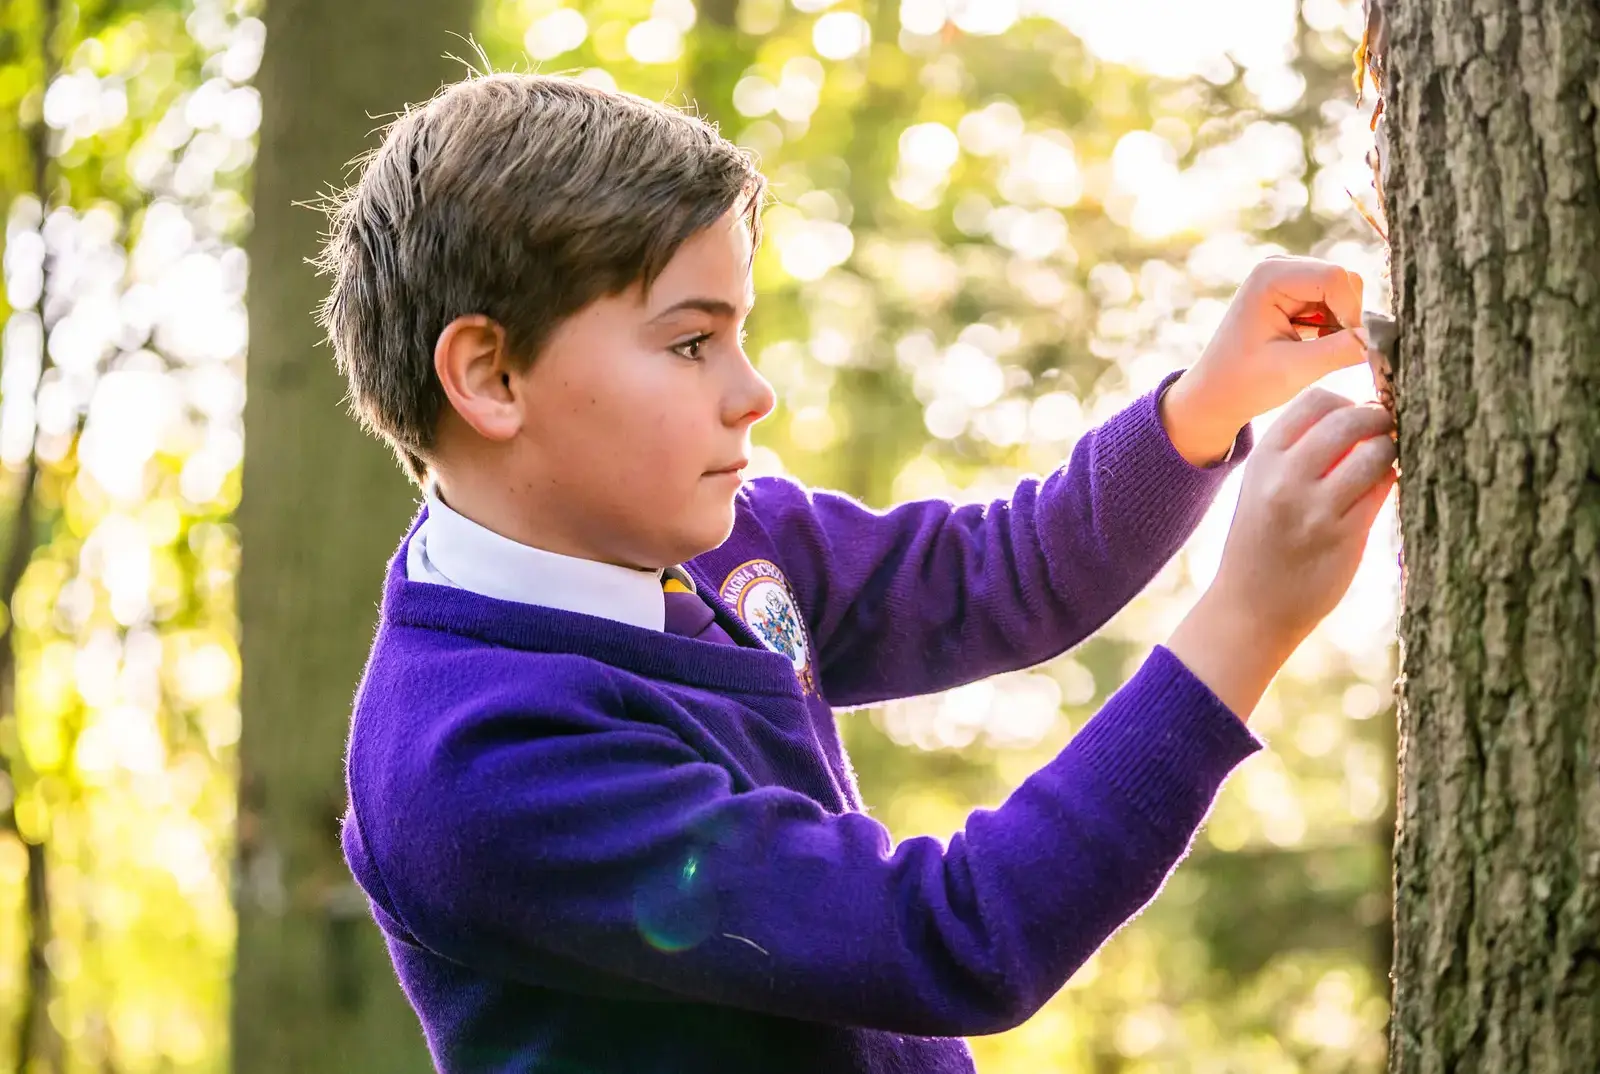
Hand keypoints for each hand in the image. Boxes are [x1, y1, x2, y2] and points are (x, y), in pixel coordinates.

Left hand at [1161, 256, 1370, 465]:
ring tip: (1317, 354)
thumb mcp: (1295, 370)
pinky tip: (1314, 348)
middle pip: (1344, 281)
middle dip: (1348, 318)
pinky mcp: (1296, 293)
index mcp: (1271, 276)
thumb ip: (1341, 350)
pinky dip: (1335, 327)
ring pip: (1345, 292)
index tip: (1351, 349)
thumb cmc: (1245, 384)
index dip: (1352, 313)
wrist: (1216, 394)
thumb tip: (1386, 338)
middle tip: (1330, 355)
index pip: (1336, 278)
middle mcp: (1280, 266)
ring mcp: (1289, 277)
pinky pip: (1336, 302)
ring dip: (1342, 325)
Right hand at [1167, 388, 1395, 719]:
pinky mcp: (1344, 535)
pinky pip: (1383, 489)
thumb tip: (1358, 412)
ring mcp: (1315, 508)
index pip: (1317, 399)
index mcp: (1264, 458)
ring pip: (1374, 451)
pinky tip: (1385, 486)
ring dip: (1390, 450)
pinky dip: (1392, 479)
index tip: (1356, 416)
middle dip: (1378, 417)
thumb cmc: (1263, 541)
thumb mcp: (1263, 486)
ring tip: (1387, 460)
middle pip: (1350, 417)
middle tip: (1387, 430)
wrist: (1250, 607)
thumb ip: (1299, 451)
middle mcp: (1286, 478)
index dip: (1347, 401)